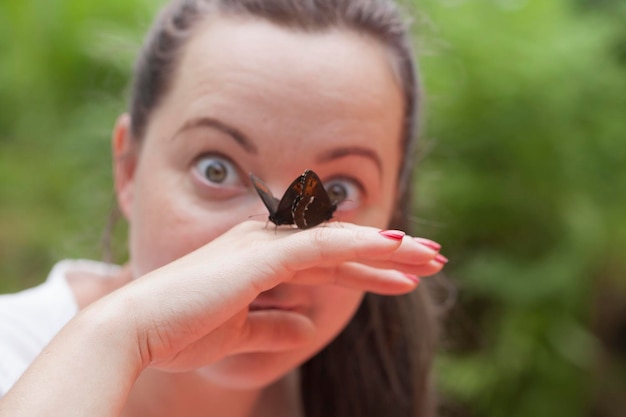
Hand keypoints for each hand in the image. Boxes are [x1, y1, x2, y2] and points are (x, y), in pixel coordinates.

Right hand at [104, 221, 444, 372]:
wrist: (134, 332)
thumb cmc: (178, 331)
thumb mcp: (238, 333)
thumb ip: (273, 325)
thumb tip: (306, 329)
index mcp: (259, 258)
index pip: (326, 260)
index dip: (367, 266)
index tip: (403, 277)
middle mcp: (266, 243)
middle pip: (342, 246)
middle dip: (390, 253)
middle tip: (433, 259)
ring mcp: (265, 246)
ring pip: (341, 243)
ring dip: (390, 250)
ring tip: (433, 260)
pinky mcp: (262, 257)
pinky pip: (323, 248)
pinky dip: (361, 248)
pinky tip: (397, 254)